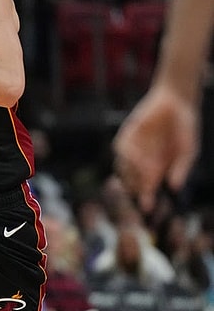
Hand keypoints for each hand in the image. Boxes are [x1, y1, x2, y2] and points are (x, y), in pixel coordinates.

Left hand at [112, 84, 199, 211]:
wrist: (176, 102)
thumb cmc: (185, 128)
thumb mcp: (188, 150)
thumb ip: (181, 167)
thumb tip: (174, 187)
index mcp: (157, 169)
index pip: (147, 188)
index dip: (146, 199)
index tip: (147, 207)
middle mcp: (142, 162)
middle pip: (132, 181)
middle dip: (137, 188)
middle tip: (145, 191)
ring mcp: (132, 149)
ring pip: (123, 167)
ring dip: (132, 173)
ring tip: (148, 173)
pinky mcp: (126, 136)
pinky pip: (121, 150)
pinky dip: (129, 156)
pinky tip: (141, 158)